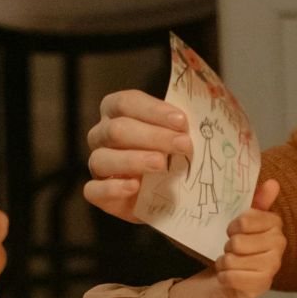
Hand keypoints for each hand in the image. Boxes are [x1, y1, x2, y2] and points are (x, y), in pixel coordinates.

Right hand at [84, 90, 193, 219]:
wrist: (174, 196)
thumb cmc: (176, 155)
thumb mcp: (183, 134)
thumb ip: (185, 123)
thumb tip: (203, 110)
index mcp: (117, 112)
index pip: (126, 102)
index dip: (153, 110)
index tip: (182, 121)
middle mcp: (102, 135)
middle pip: (117, 129)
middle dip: (153, 136)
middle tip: (183, 145)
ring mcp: (98, 164)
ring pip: (102, 158)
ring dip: (134, 160)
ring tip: (160, 164)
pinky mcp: (99, 193)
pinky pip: (93, 190)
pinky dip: (112, 188)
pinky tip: (134, 187)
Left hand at [170, 181, 285, 297]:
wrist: (238, 277)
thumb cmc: (242, 244)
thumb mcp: (246, 221)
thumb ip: (258, 200)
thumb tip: (273, 183)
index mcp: (275, 224)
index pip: (243, 221)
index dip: (233, 227)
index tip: (235, 231)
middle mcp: (279, 244)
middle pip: (236, 242)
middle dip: (228, 247)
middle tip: (234, 250)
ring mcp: (272, 266)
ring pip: (232, 259)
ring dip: (224, 262)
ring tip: (233, 263)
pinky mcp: (261, 285)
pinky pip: (230, 277)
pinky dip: (224, 277)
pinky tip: (231, 277)